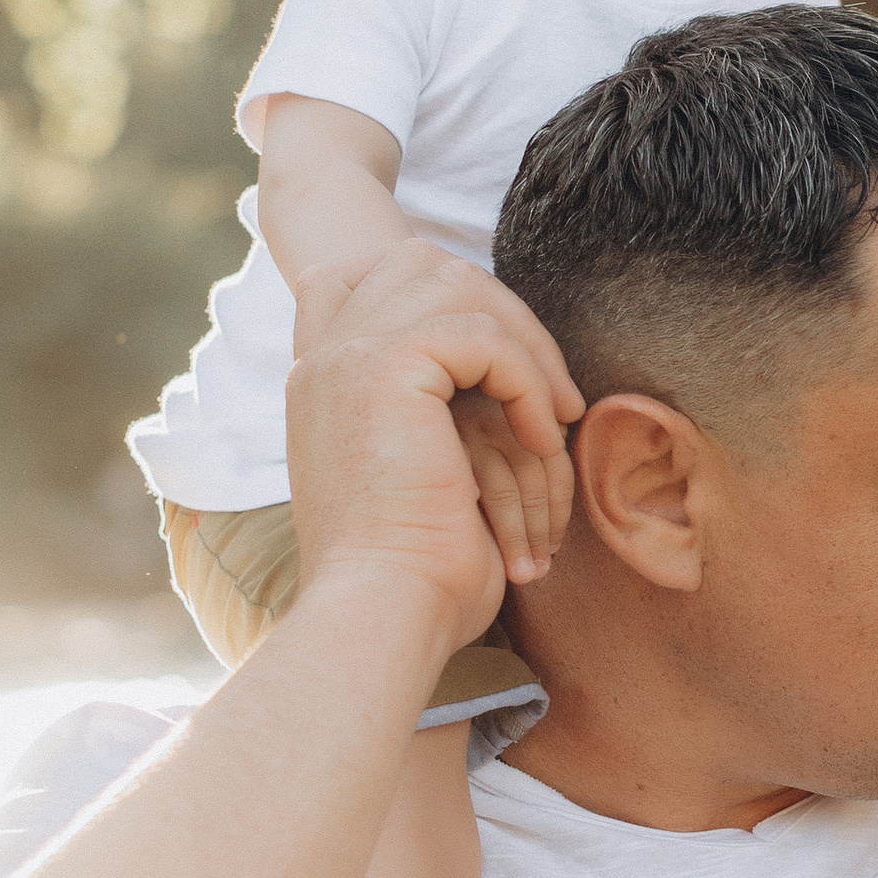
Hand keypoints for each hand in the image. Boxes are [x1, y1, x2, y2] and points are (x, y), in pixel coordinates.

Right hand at [287, 244, 583, 655]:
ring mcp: (346, 354)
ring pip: (462, 290)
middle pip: (424, 265)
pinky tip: (544, 435)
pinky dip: (528, 381)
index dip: (436, 293)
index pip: (361, 276)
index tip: (501, 358)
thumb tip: (497, 379)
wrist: (383, 612)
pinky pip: (484, 337)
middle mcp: (324, 357)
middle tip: (552, 390)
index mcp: (319, 378)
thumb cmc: (415, 574)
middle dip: (503, 312)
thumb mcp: (421, 474)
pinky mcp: (386, 366)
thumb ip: (432, 412)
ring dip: (528, 347)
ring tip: (558, 415)